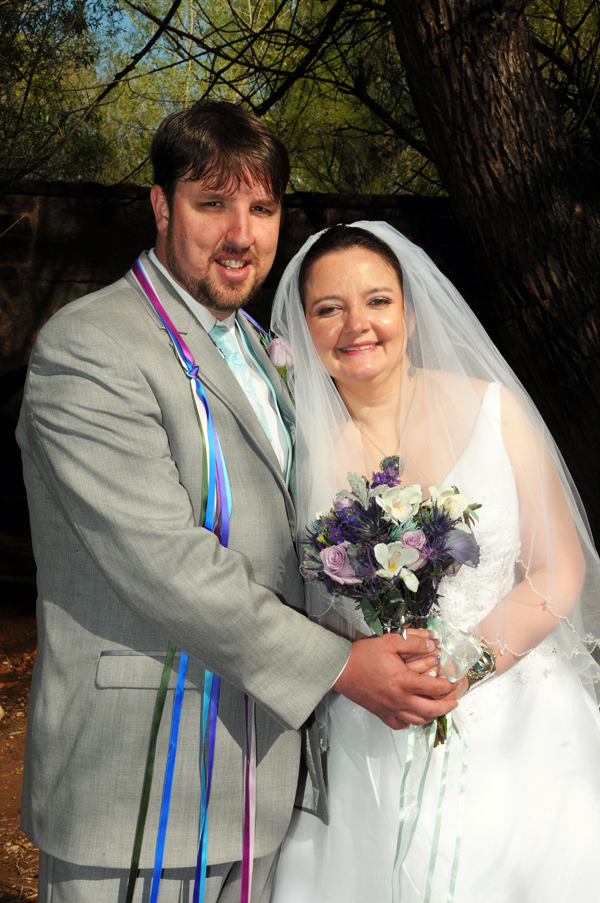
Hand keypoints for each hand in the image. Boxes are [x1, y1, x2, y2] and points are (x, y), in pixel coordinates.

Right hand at [333, 632, 459, 729]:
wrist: (340, 668)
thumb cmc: (363, 655)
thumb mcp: (390, 641)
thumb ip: (414, 642)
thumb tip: (433, 644)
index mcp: (404, 681)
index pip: (435, 689)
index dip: (448, 687)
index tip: (454, 683)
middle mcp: (399, 698)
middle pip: (430, 710)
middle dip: (446, 707)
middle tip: (454, 702)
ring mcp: (390, 708)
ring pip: (417, 719)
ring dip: (432, 716)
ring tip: (438, 710)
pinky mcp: (380, 712)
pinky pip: (398, 724)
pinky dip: (409, 723)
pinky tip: (412, 717)